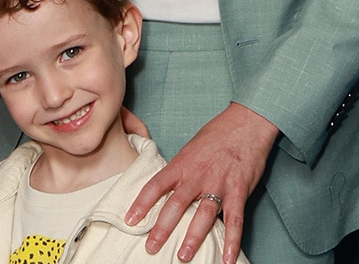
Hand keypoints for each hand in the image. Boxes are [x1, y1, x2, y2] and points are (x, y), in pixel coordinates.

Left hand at [125, 103, 277, 262]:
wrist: (244, 124)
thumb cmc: (215, 136)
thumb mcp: (190, 150)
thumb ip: (181, 170)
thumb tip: (168, 188)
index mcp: (181, 164)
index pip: (155, 185)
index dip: (141, 203)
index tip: (130, 219)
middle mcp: (197, 175)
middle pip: (175, 205)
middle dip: (162, 228)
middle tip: (151, 247)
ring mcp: (218, 184)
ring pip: (202, 215)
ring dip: (192, 238)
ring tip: (183, 256)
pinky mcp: (239, 192)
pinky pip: (235, 221)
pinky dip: (232, 242)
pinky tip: (227, 259)